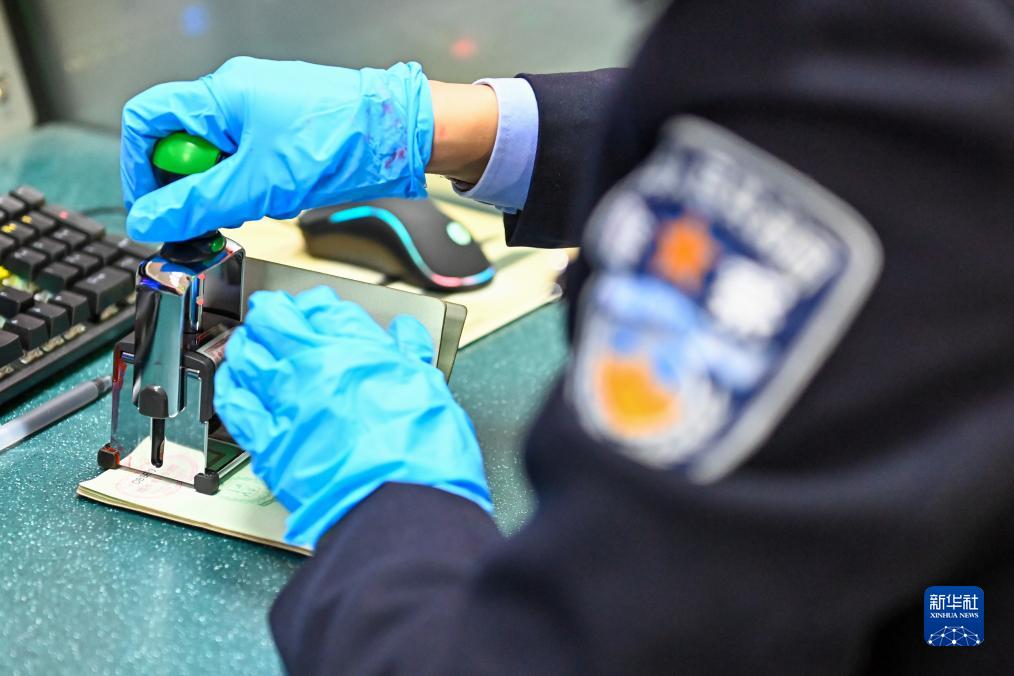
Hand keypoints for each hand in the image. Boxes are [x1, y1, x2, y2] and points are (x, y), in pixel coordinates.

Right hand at [121, 57, 433, 241]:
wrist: (402, 137)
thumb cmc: (342, 141)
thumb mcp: (257, 184)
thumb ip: (197, 205)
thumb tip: (151, 221)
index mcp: (220, 94)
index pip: (146, 123)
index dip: (140, 170)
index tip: (152, 209)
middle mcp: (236, 97)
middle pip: (181, 145)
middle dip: (190, 185)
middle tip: (207, 214)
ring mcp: (262, 113)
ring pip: (217, 160)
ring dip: (227, 189)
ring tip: (257, 201)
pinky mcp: (285, 134)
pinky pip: (249, 163)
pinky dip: (254, 186)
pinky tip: (279, 194)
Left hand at [214, 286, 491, 546]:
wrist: (400, 506)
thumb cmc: (421, 453)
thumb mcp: (428, 389)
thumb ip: (409, 355)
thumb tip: (405, 335)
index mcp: (355, 350)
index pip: (321, 308)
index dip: (315, 305)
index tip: (315, 311)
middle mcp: (314, 368)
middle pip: (275, 321)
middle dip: (272, 314)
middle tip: (274, 318)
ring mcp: (285, 402)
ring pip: (246, 355)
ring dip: (245, 344)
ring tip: (248, 344)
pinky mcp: (268, 441)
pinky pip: (233, 403)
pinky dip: (229, 387)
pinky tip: (232, 383)